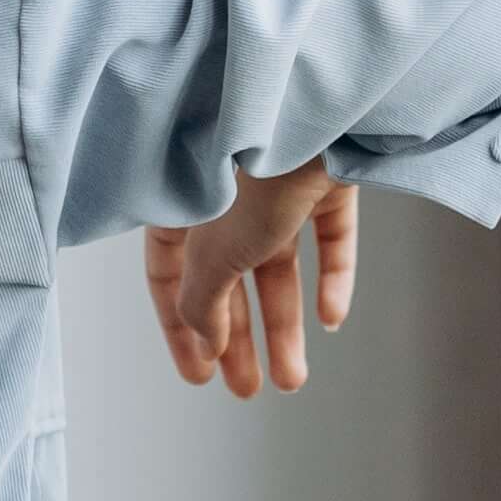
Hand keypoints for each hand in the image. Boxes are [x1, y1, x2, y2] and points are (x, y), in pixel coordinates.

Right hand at [146, 172, 358, 397]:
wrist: (314, 109)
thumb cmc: (249, 172)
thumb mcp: (211, 252)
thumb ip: (201, 301)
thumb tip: (207, 339)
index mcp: (181, 204)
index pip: (168, 275)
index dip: (180, 329)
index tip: (199, 376)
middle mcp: (225, 195)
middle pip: (227, 279)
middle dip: (238, 339)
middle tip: (248, 391)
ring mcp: (279, 184)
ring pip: (280, 265)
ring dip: (287, 325)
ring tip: (294, 380)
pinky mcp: (327, 177)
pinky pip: (328, 236)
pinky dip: (332, 277)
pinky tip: (332, 320)